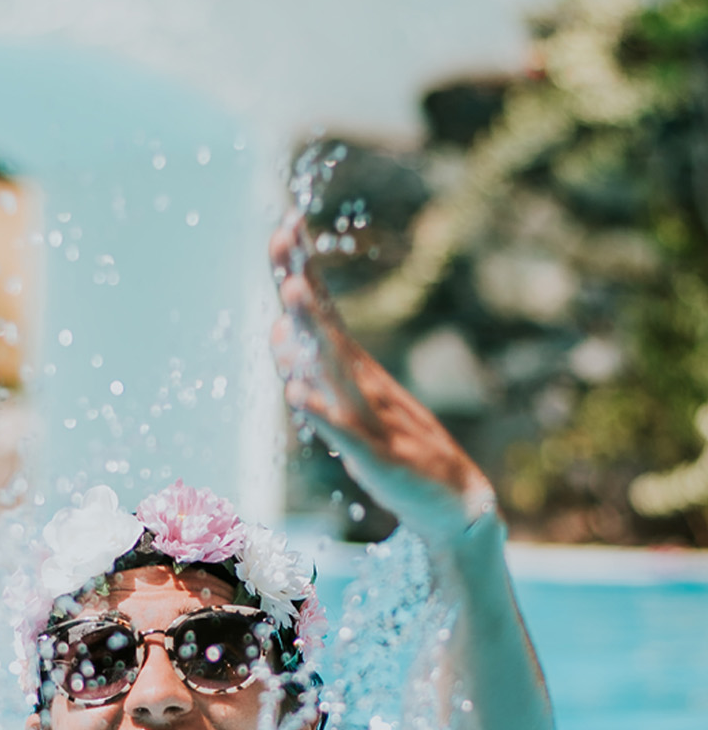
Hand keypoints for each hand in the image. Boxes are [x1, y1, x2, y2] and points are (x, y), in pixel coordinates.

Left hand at [269, 213, 496, 550]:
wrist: (452, 505)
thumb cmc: (396, 452)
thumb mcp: (348, 404)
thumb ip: (313, 367)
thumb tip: (278, 329)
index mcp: (354, 371)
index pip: (322, 312)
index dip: (302, 270)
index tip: (285, 224)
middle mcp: (362, 385)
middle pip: (326, 327)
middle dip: (303, 282)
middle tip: (283, 235)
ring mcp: (370, 418)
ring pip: (336, 369)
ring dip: (314, 332)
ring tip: (293, 294)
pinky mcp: (376, 459)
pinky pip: (345, 434)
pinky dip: (323, 414)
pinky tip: (299, 396)